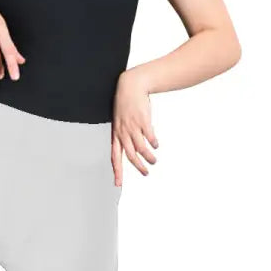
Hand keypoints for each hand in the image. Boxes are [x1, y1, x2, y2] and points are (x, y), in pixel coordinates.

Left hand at [111, 70, 158, 185]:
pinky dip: (153, 143)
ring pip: (141, 148)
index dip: (116, 171)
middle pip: (130, 155)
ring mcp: (133, 126)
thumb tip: (134, 148)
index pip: (114, 156)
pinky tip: (156, 145)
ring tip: (153, 161)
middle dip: (138, 167)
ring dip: (148, 157)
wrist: (130, 86)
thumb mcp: (120, 120)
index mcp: (116, 133)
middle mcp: (123, 132)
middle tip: (145, 173)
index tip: (118, 184)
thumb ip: (125, 135)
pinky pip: (149, 136)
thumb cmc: (125, 104)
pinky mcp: (143, 120)